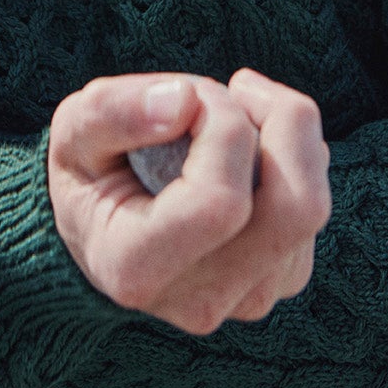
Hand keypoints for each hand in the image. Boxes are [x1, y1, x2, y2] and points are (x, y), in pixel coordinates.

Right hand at [48, 68, 330, 335]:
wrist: (103, 224)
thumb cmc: (88, 171)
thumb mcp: (73, 131)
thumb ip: (113, 112)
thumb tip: (185, 102)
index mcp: (136, 269)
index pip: (222, 201)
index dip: (221, 125)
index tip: (190, 93)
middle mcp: (200, 301)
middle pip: (295, 208)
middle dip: (282, 121)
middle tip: (236, 86)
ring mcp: (247, 297)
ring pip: (312, 203)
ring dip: (285, 133)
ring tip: (230, 113)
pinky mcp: (279, 281)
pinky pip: (314, 204)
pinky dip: (292, 156)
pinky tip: (246, 146)